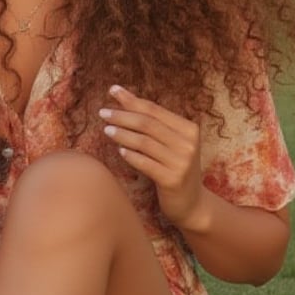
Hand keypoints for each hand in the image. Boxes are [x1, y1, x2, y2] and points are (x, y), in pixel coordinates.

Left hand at [99, 85, 206, 230]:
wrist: (192, 204)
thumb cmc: (175, 169)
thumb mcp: (173, 144)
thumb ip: (156, 125)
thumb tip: (126, 101)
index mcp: (189, 129)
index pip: (155, 110)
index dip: (132, 100)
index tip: (112, 91)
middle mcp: (188, 143)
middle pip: (148, 124)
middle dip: (122, 116)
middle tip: (103, 112)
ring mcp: (181, 162)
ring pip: (144, 142)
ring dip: (122, 134)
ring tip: (106, 129)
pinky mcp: (172, 180)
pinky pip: (145, 163)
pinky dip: (131, 156)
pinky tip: (119, 151)